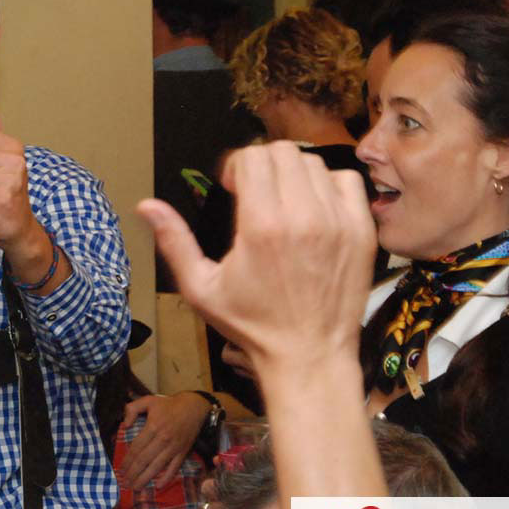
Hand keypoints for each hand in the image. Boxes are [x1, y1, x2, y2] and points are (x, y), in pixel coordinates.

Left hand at [119, 392, 210, 490]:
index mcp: (153, 427)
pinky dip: (167, 478)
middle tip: (125, 483)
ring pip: (157, 466)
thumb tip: (124, 426)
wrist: (194, 407)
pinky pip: (174, 467)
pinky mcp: (183, 452)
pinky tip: (158, 486)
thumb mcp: (148, 400)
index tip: (121, 469)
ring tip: (136, 487)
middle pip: (144, 460)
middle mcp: (163, 440)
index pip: (137, 448)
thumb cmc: (169, 404)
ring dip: (145, 478)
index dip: (128, 460)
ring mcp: (174, 448)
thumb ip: (132, 409)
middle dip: (133, 473)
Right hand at [138, 142, 374, 378]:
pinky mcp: (362, 231)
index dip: (234, 166)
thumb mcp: (200, 288)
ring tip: (283, 201)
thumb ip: (174, 241)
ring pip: (314, 163)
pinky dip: (328, 185)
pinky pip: (348, 181)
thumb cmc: (251, 324)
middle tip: (254, 191)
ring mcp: (339, 221)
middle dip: (262, 164)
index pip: (252, 158)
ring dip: (292, 173)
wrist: (309, 355)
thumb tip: (145, 205)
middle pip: (282, 152)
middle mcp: (304, 215)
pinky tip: (314, 207)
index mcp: (261, 226)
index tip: (231, 189)